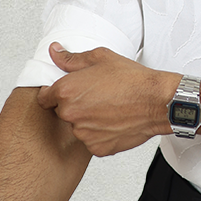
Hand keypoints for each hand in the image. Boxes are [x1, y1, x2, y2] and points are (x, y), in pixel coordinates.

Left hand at [37, 45, 175, 155]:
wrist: (157, 101)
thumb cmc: (132, 80)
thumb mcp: (101, 58)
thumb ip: (72, 58)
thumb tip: (55, 52)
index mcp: (66, 91)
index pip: (44, 97)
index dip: (54, 93)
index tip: (67, 92)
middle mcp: (71, 114)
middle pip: (62, 112)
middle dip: (74, 105)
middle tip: (96, 96)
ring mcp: (84, 133)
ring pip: (78, 127)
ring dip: (87, 120)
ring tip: (108, 107)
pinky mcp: (97, 147)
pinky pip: (92, 140)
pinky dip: (100, 133)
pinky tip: (114, 120)